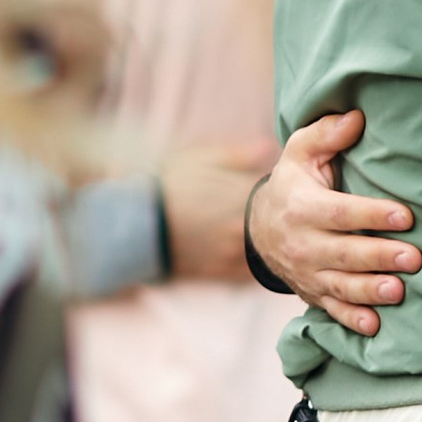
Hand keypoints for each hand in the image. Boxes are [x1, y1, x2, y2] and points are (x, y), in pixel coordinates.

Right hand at [158, 140, 279, 282]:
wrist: (135, 225)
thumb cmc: (166, 185)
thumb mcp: (198, 159)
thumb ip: (237, 156)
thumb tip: (268, 147)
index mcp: (241, 195)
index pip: (282, 192)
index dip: (286, 187)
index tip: (285, 185)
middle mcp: (242, 226)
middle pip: (280, 225)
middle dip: (282, 217)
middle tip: (277, 211)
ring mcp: (232, 253)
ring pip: (269, 251)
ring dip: (271, 243)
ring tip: (266, 233)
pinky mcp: (220, 273)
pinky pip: (251, 274)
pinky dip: (255, 264)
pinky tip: (252, 254)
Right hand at [245, 109, 418, 335]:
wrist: (259, 227)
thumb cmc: (293, 183)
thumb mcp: (300, 152)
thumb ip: (326, 134)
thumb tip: (356, 116)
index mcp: (302, 207)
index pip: (341, 212)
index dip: (373, 214)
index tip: (405, 214)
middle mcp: (303, 244)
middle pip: (345, 252)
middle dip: (379, 257)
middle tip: (414, 258)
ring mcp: (307, 272)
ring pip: (341, 285)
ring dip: (370, 291)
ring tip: (399, 291)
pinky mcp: (313, 293)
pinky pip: (332, 310)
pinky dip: (352, 321)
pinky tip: (375, 326)